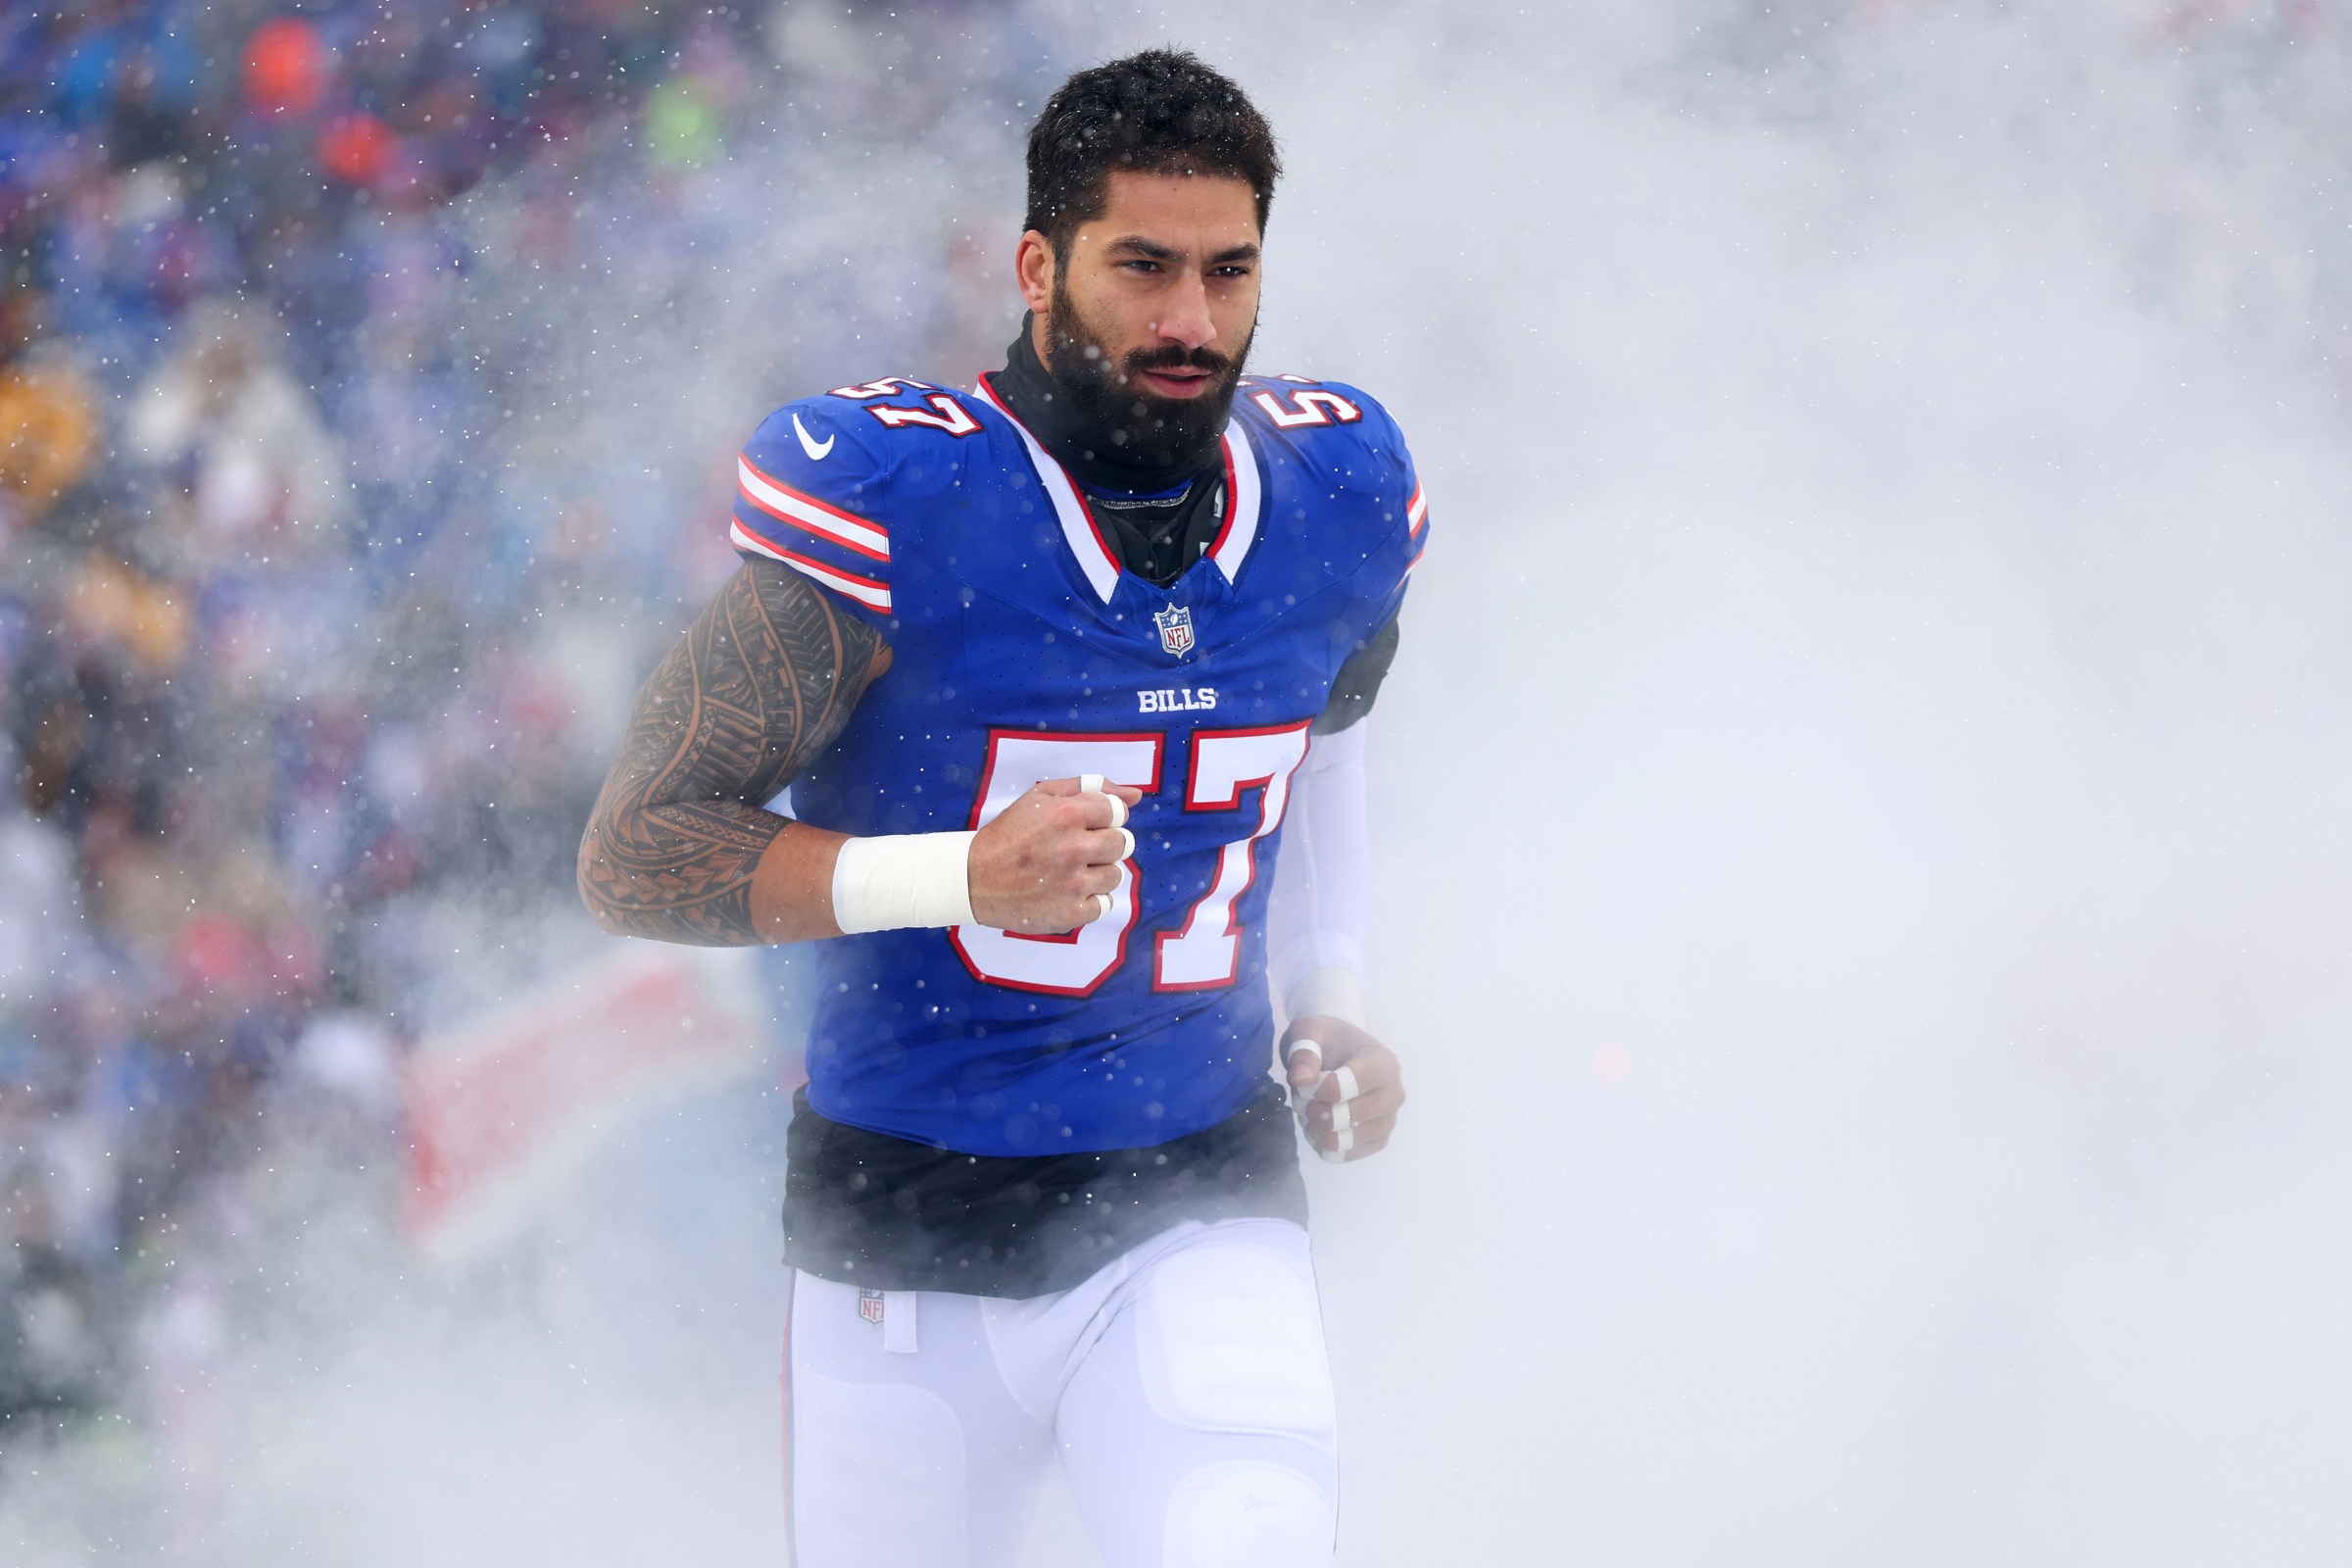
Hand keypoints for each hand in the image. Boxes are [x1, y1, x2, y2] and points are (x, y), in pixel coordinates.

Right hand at [967, 776, 1143, 933]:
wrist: (973, 879)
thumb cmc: (1009, 835)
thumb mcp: (1041, 798)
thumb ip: (1090, 788)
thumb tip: (1135, 795)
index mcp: (1066, 814)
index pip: (1118, 811)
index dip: (1103, 817)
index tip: (1084, 825)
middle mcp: (1073, 848)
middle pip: (1123, 843)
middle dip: (1104, 843)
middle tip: (1077, 849)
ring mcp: (1073, 884)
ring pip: (1116, 875)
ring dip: (1098, 872)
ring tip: (1069, 871)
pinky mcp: (1071, 913)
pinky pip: (1105, 904)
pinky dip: (1090, 900)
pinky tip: (1067, 892)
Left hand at [1282, 1016, 1404, 1162]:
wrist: (1341, 1053)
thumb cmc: (1328, 1041)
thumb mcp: (1310, 1031)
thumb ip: (1303, 1050)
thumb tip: (1301, 1079)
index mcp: (1383, 1063)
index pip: (1349, 1085)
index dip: (1317, 1089)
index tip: (1301, 1083)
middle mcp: (1394, 1093)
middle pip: (1351, 1117)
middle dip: (1315, 1111)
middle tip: (1301, 1099)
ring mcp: (1388, 1119)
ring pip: (1349, 1139)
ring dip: (1318, 1130)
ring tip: (1308, 1112)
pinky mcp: (1378, 1139)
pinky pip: (1349, 1154)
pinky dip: (1325, 1146)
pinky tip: (1315, 1128)